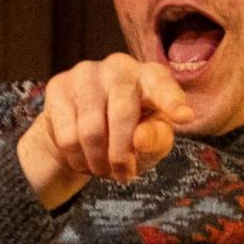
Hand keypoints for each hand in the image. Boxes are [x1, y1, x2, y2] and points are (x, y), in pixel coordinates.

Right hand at [16, 53, 196, 206]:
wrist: (80, 131)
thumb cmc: (128, 134)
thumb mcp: (151, 143)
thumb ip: (155, 140)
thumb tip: (141, 139)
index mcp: (150, 76)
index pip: (163, 86)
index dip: (172, 102)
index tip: (184, 117)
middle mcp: (119, 66)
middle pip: (122, 115)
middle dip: (121, 155)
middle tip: (122, 176)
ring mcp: (86, 73)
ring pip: (91, 130)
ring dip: (97, 161)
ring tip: (101, 168)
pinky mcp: (58, 85)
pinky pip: (66, 135)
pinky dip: (76, 157)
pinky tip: (81, 157)